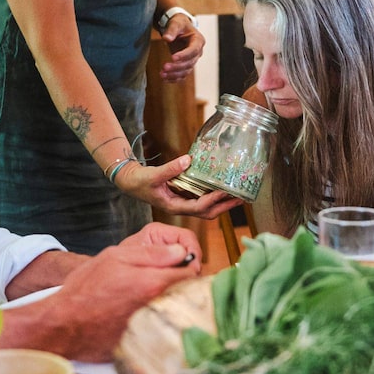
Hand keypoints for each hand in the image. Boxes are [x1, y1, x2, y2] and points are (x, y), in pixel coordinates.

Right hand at [0, 223, 202, 361]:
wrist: (63, 325)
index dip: (186, 266)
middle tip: (166, 281)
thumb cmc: (86, 288)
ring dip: (174, 304)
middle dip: (183, 285)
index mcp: (154, 283)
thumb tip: (181, 251)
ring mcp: (154, 327)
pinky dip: (161, 323)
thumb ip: (152, 253)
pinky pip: (165, 330)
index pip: (192, 272)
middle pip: (188, 294)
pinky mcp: (146, 343)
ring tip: (154, 298)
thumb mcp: (115, 257)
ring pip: (178, 312)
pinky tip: (146, 317)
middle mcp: (158, 307)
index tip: (177, 265)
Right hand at [116, 155, 238, 218]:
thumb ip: (170, 169)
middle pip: (208, 213)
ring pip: (207, 208)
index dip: (214, 200)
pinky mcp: (183, 197)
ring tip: (238, 195)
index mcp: (175, 206)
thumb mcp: (153, 175)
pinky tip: (222, 188)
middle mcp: (181, 208)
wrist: (131, 183)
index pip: (199, 207)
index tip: (226, 192)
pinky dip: (214, 196)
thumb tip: (189, 159)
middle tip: (242, 198)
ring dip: (222, 203)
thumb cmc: (140, 182)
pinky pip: (202, 200)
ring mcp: (183, 203)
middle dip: (225, 207)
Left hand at [159, 19, 204, 82]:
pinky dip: (174, 78)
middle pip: (190, 63)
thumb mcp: (176, 23)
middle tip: (164, 67)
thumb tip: (166, 39)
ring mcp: (192, 60)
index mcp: (198, 40)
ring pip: (186, 71)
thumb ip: (171, 30)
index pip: (193, 50)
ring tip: (162, 74)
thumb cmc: (179, 24)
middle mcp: (198, 52)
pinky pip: (182, 75)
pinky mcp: (186, 65)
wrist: (179, 28)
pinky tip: (164, 79)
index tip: (172, 58)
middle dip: (177, 67)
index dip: (184, 55)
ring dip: (174, 74)